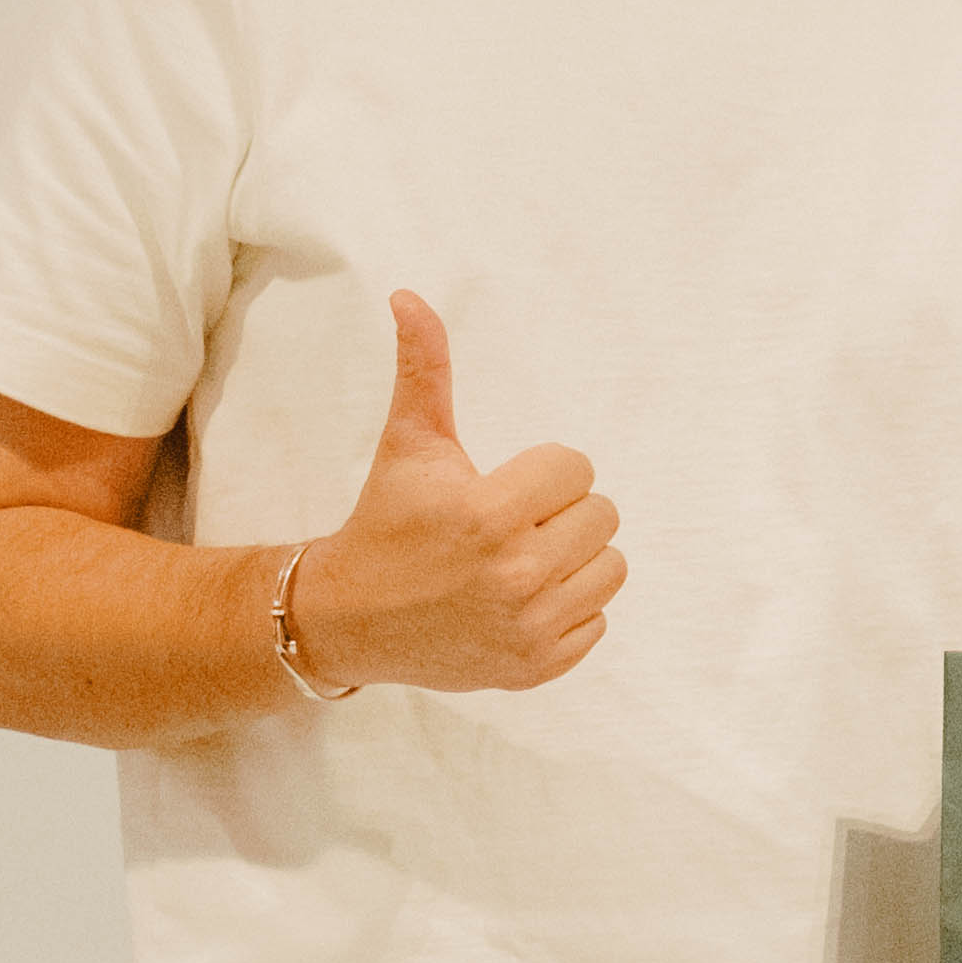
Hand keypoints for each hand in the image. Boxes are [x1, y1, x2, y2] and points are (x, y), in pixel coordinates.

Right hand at [282, 297, 623, 694]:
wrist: (349, 620)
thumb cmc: (388, 521)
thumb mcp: (408, 443)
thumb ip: (423, 368)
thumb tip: (409, 295)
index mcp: (489, 513)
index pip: (577, 468)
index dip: (542, 472)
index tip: (501, 487)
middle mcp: (516, 574)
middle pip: (602, 515)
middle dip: (560, 513)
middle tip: (511, 525)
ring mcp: (529, 627)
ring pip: (611, 566)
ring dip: (575, 559)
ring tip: (522, 560)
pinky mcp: (537, 667)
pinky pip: (598, 620)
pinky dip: (569, 609)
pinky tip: (521, 602)